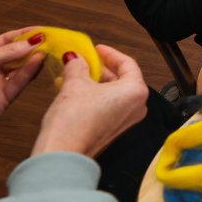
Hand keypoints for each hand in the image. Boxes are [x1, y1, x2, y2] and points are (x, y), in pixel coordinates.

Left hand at [0, 27, 45, 116]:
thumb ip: (7, 52)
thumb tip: (33, 42)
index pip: (8, 39)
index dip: (25, 33)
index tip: (43, 30)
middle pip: (17, 53)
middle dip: (34, 46)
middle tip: (52, 41)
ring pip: (21, 68)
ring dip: (35, 59)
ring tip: (49, 50)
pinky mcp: (4, 97)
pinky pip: (19, 81)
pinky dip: (30, 72)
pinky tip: (39, 62)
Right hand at [32, 45, 147, 157]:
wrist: (64, 153)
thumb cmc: (74, 121)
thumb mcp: (75, 84)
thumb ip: (78, 66)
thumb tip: (76, 58)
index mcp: (136, 91)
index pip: (128, 63)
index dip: (110, 53)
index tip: (97, 48)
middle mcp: (137, 106)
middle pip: (123, 78)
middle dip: (102, 68)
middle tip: (85, 60)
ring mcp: (127, 119)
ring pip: (115, 92)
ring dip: (96, 82)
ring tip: (76, 74)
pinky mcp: (115, 129)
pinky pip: (110, 105)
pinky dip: (96, 95)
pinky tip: (77, 91)